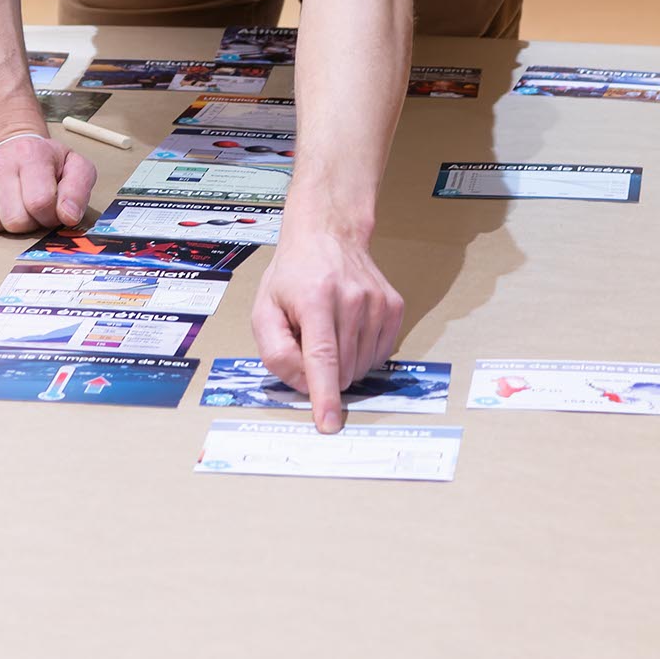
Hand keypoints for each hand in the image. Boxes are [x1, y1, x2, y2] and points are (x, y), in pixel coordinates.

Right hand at [0, 132, 96, 234]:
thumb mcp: (74, 167)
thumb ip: (78, 191)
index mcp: (32, 155)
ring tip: (11, 208)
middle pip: (13, 219)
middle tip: (30, 210)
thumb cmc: (44, 161)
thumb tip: (68, 217)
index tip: (50, 211)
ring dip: (2, 225)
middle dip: (27, 223)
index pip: (40, 203)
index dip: (49, 217)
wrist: (9, 141)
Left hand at [252, 222, 405, 433]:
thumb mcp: (265, 309)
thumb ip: (275, 351)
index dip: (325, 395)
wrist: (328, 235)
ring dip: (342, 364)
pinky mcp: (394, 308)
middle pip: (341, 369)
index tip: (329, 423)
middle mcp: (352, 299)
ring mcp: (378, 303)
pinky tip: (348, 331)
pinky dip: (360, 355)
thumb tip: (303, 384)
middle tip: (309, 341)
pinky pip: (379, 356)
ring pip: (362, 367)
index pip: (322, 357)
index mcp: (315, 298)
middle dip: (322, 373)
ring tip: (328, 330)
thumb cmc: (293, 275)